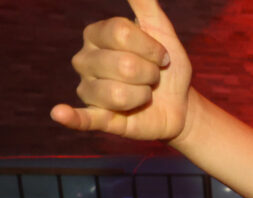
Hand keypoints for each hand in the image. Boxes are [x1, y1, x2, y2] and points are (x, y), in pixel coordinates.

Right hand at [50, 0, 191, 141]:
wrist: (180, 104)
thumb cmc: (166, 66)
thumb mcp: (161, 31)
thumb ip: (144, 4)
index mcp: (96, 35)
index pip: (121, 32)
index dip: (150, 47)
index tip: (160, 55)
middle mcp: (85, 60)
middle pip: (124, 64)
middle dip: (151, 73)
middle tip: (152, 78)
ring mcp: (89, 90)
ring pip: (119, 93)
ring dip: (144, 95)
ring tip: (144, 94)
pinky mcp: (99, 118)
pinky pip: (83, 117)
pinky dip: (72, 117)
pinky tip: (59, 113)